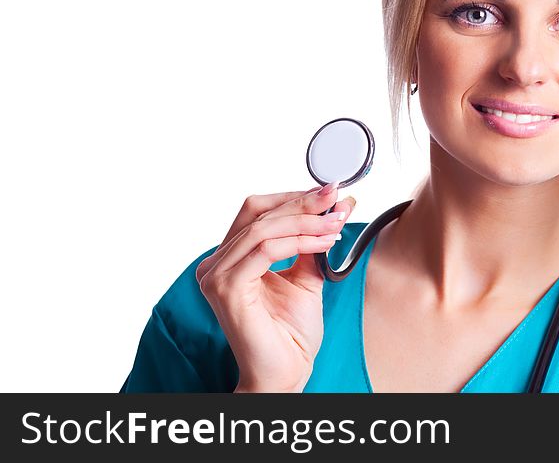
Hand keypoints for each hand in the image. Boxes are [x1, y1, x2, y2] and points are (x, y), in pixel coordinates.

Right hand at [195, 182, 353, 391]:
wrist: (286, 372)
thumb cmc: (291, 333)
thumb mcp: (306, 277)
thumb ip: (311, 243)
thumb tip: (334, 208)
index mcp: (230, 259)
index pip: (256, 212)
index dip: (292, 198)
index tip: (328, 194)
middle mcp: (216, 264)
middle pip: (258, 213)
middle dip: (302, 203)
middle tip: (335, 199)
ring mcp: (216, 276)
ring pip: (263, 229)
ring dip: (306, 222)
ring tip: (336, 223)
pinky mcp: (226, 289)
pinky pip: (266, 250)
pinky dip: (299, 241)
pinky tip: (324, 242)